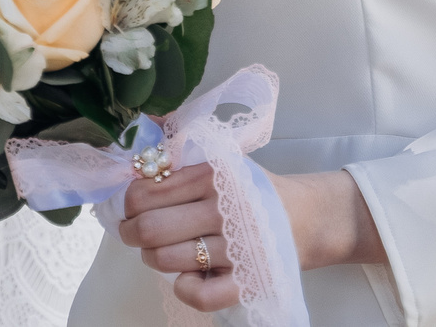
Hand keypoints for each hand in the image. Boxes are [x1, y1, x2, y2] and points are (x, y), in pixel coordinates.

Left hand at [115, 161, 384, 310]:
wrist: (307, 217)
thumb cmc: (253, 190)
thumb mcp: (222, 162)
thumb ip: (182, 159)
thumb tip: (139, 140)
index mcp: (214, 175)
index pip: (145, 192)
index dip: (127, 203)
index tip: (131, 207)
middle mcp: (226, 209)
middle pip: (151, 229)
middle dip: (132, 233)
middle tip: (136, 232)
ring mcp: (238, 249)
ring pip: (168, 261)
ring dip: (155, 258)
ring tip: (161, 251)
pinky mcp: (248, 281)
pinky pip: (200, 295)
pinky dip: (184, 288)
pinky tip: (186, 276)